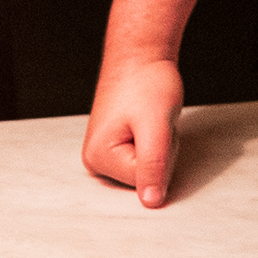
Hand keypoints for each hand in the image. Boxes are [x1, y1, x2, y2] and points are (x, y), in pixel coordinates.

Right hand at [82, 54, 184, 206]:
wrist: (142, 54)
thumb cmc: (146, 82)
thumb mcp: (156, 128)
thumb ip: (153, 166)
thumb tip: (150, 203)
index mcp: (98, 158)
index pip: (145, 182)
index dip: (162, 156)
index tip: (155, 129)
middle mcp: (96, 159)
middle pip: (144, 179)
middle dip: (161, 154)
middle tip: (154, 124)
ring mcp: (105, 152)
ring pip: (149, 168)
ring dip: (160, 147)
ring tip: (151, 120)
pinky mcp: (116, 145)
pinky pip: (147, 157)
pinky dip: (156, 142)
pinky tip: (148, 123)